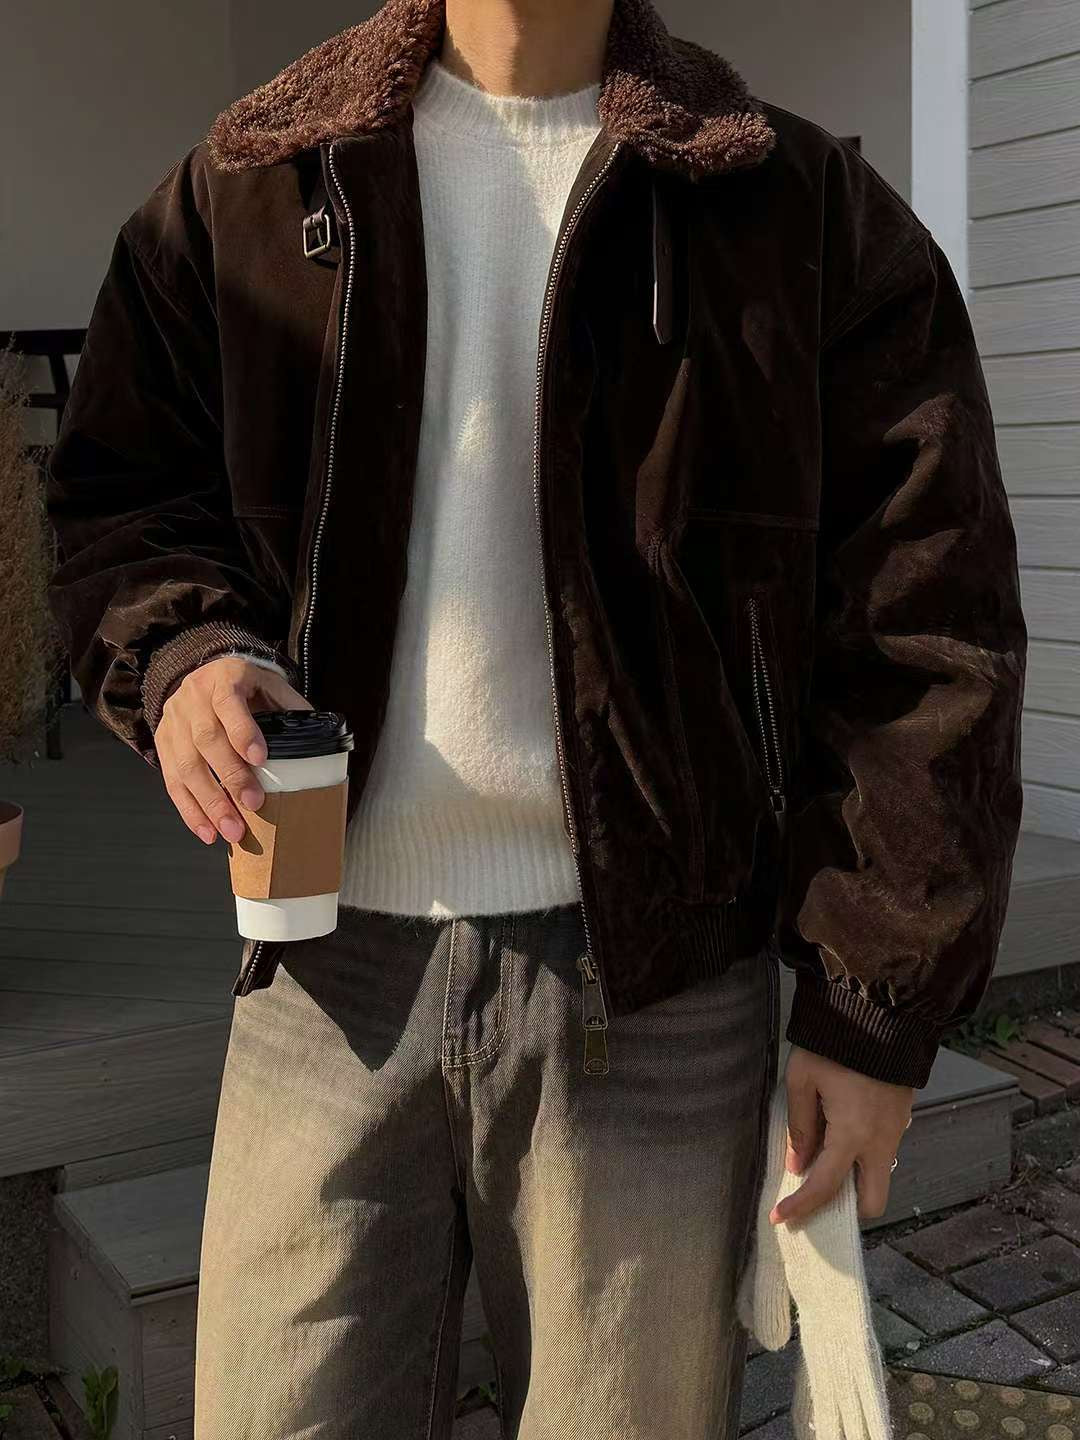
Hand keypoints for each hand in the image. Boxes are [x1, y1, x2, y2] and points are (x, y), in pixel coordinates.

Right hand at [155, 656, 310, 845]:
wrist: (209, 674)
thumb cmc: (248, 687)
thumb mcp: (273, 686)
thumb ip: (292, 711)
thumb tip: (320, 746)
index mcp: (225, 677)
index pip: (229, 702)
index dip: (243, 731)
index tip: (260, 759)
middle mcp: (194, 697)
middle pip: (206, 739)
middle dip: (230, 776)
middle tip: (252, 804)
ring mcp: (174, 721)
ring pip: (186, 765)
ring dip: (209, 802)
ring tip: (231, 829)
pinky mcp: (164, 743)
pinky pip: (172, 781)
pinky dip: (190, 810)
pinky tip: (207, 830)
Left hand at [771, 1045, 913, 1226]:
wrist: (881, 1013)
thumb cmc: (837, 1043)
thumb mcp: (803, 1079)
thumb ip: (800, 1125)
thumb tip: (797, 1162)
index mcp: (853, 1135)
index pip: (825, 1187)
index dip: (800, 1207)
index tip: (780, 1218)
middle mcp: (881, 1141)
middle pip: (872, 1201)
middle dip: (846, 1206)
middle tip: (816, 1192)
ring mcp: (897, 1131)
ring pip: (879, 1175)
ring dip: (853, 1177)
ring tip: (822, 1156)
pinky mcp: (902, 1117)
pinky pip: (883, 1151)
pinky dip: (863, 1155)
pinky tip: (841, 1132)